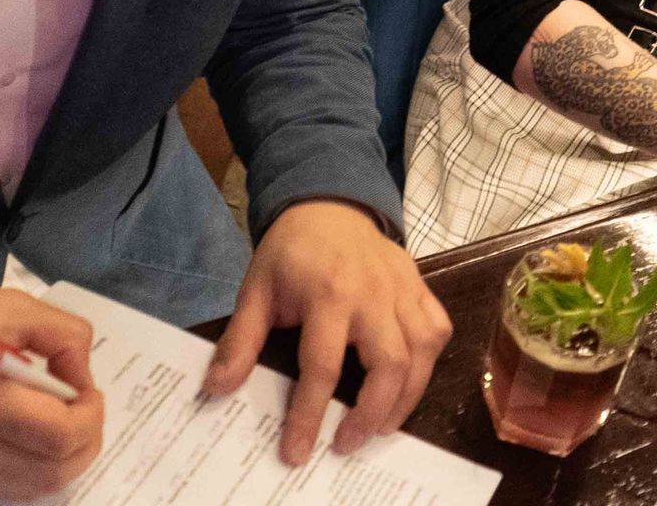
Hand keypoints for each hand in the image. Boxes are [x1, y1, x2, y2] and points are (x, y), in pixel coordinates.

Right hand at [0, 282, 103, 499]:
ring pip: (30, 489)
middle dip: (86, 441)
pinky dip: (31, 469)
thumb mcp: (8, 305)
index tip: (88, 389)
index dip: (90, 415)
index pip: (61, 435)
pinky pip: (1, 486)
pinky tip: (32, 437)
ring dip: (61, 461)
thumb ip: (61, 335)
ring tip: (63, 423)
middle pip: (53, 471)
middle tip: (84, 408)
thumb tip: (80, 374)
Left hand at [204, 200, 452, 464]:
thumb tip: (218, 387)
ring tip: (380, 425)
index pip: (322, 366)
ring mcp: (402, 289)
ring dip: (406, 398)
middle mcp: (373, 293)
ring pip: (422, 351)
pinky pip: (438, 328)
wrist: (329, 205)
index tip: (297, 450)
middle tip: (347, 443)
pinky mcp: (420, 286)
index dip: (309, 415)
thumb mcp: (256, 290)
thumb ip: (241, 340)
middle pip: (389, 364)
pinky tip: (409, 382)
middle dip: (370, 414)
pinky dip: (429, 361)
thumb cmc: (290, 252)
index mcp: (327, 293)